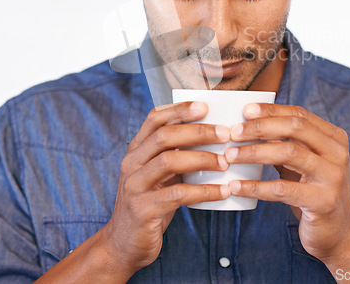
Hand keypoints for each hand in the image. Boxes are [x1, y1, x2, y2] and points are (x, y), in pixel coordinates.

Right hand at [100, 101, 230, 275]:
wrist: (123, 244)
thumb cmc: (150, 203)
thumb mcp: (158, 174)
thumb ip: (175, 154)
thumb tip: (214, 135)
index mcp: (136, 150)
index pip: (154, 118)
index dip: (179, 108)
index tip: (205, 105)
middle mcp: (131, 163)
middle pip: (164, 136)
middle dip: (197, 131)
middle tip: (225, 134)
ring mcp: (134, 186)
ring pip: (169, 161)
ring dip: (202, 159)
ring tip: (226, 162)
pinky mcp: (143, 210)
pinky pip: (178, 195)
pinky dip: (204, 191)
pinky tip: (223, 191)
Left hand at [225, 103, 349, 263]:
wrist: (339, 234)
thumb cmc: (312, 191)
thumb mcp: (303, 163)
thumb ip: (285, 142)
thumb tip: (247, 124)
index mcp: (334, 137)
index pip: (299, 114)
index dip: (271, 110)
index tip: (244, 111)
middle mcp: (337, 153)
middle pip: (294, 127)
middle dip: (260, 127)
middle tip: (233, 132)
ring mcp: (333, 177)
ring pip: (288, 153)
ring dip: (253, 152)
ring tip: (229, 156)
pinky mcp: (323, 201)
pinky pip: (281, 189)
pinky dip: (255, 187)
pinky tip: (236, 186)